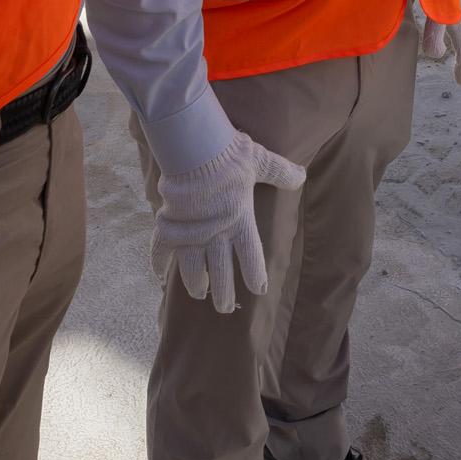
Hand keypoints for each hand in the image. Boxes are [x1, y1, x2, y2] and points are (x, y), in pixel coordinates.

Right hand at [150, 128, 307, 314]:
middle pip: (221, 273)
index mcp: (240, 222)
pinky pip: (161, 251)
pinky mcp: (168, 227)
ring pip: (192, 269)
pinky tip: (160, 277)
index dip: (255, 276)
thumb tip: (302, 175)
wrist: (195, 151)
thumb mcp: (261, 162)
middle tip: (224, 308)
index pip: (251, 258)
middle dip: (223, 293)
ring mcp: (191, 234)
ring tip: (198, 294)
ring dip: (196, 284)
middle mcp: (216, 234)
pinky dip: (158, 264)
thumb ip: (280, 172)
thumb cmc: (231, 156)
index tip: (258, 291)